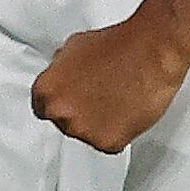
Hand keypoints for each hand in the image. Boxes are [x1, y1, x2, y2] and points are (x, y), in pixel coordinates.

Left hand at [32, 14, 189, 154]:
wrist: (149, 53)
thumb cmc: (118, 46)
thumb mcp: (74, 46)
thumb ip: (61, 69)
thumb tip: (62, 76)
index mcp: (48, 90)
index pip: (41, 106)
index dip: (58, 101)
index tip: (68, 102)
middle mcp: (61, 113)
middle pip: (63, 122)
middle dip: (77, 111)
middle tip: (97, 97)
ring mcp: (83, 130)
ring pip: (86, 134)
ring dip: (96, 123)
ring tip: (114, 99)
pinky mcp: (107, 142)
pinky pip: (108, 144)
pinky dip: (117, 132)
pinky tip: (125, 111)